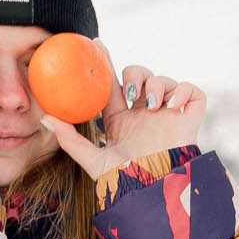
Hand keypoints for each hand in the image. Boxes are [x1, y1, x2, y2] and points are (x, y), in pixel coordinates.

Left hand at [42, 51, 203, 177]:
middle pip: (140, 77)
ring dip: (157, 85)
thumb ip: (70, 140)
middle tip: (131, 92)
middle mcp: (144, 115)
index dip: (106, 64)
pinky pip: (193, 94)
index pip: (113, 85)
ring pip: (165, 82)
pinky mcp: (189, 119)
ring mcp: (168, 116)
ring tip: (152, 105)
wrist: (156, 194)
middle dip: (135, 74)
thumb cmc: (125, 183)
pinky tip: (171, 105)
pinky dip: (184, 91)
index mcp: (121, 121)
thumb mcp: (93, 161)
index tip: (97, 44)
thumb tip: (45, 118)